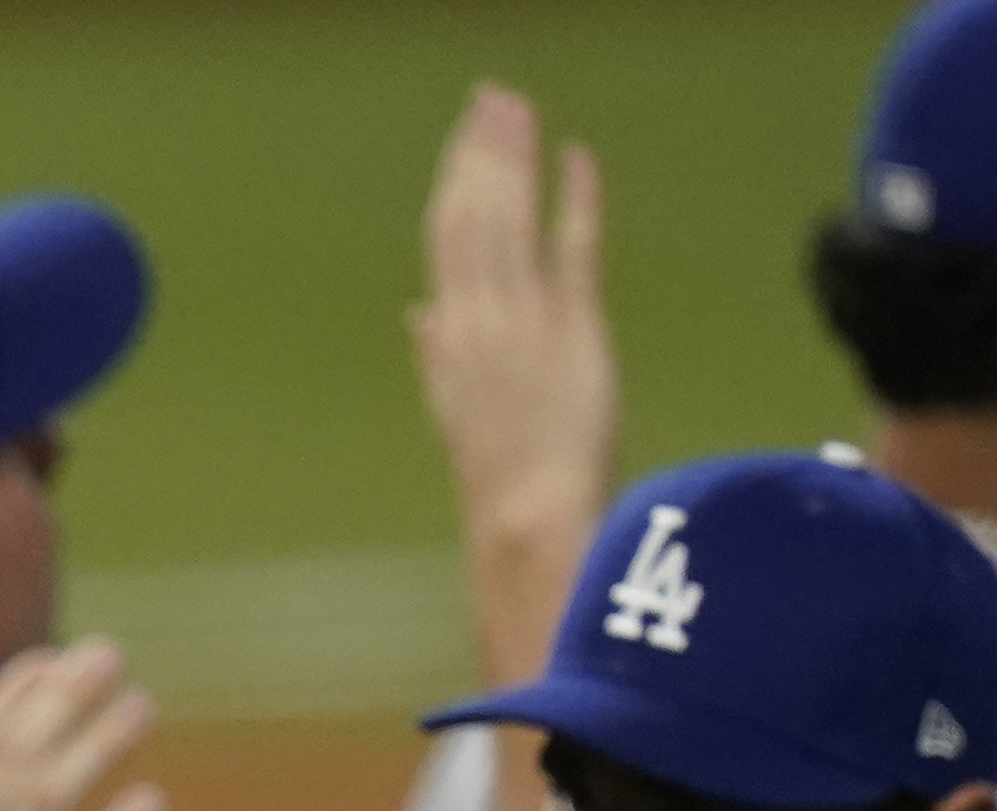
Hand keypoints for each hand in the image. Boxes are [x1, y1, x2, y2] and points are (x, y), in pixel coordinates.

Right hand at [413, 86, 617, 561]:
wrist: (526, 524)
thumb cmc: (499, 489)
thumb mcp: (456, 416)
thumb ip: (437, 357)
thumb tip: (418, 314)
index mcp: (450, 341)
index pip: (445, 246)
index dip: (453, 188)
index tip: (461, 145)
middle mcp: (478, 321)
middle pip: (473, 218)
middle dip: (481, 154)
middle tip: (491, 99)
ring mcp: (523, 322)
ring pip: (509, 222)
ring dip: (514, 161)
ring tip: (517, 111)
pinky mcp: (571, 330)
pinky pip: (573, 249)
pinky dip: (576, 201)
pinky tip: (579, 156)